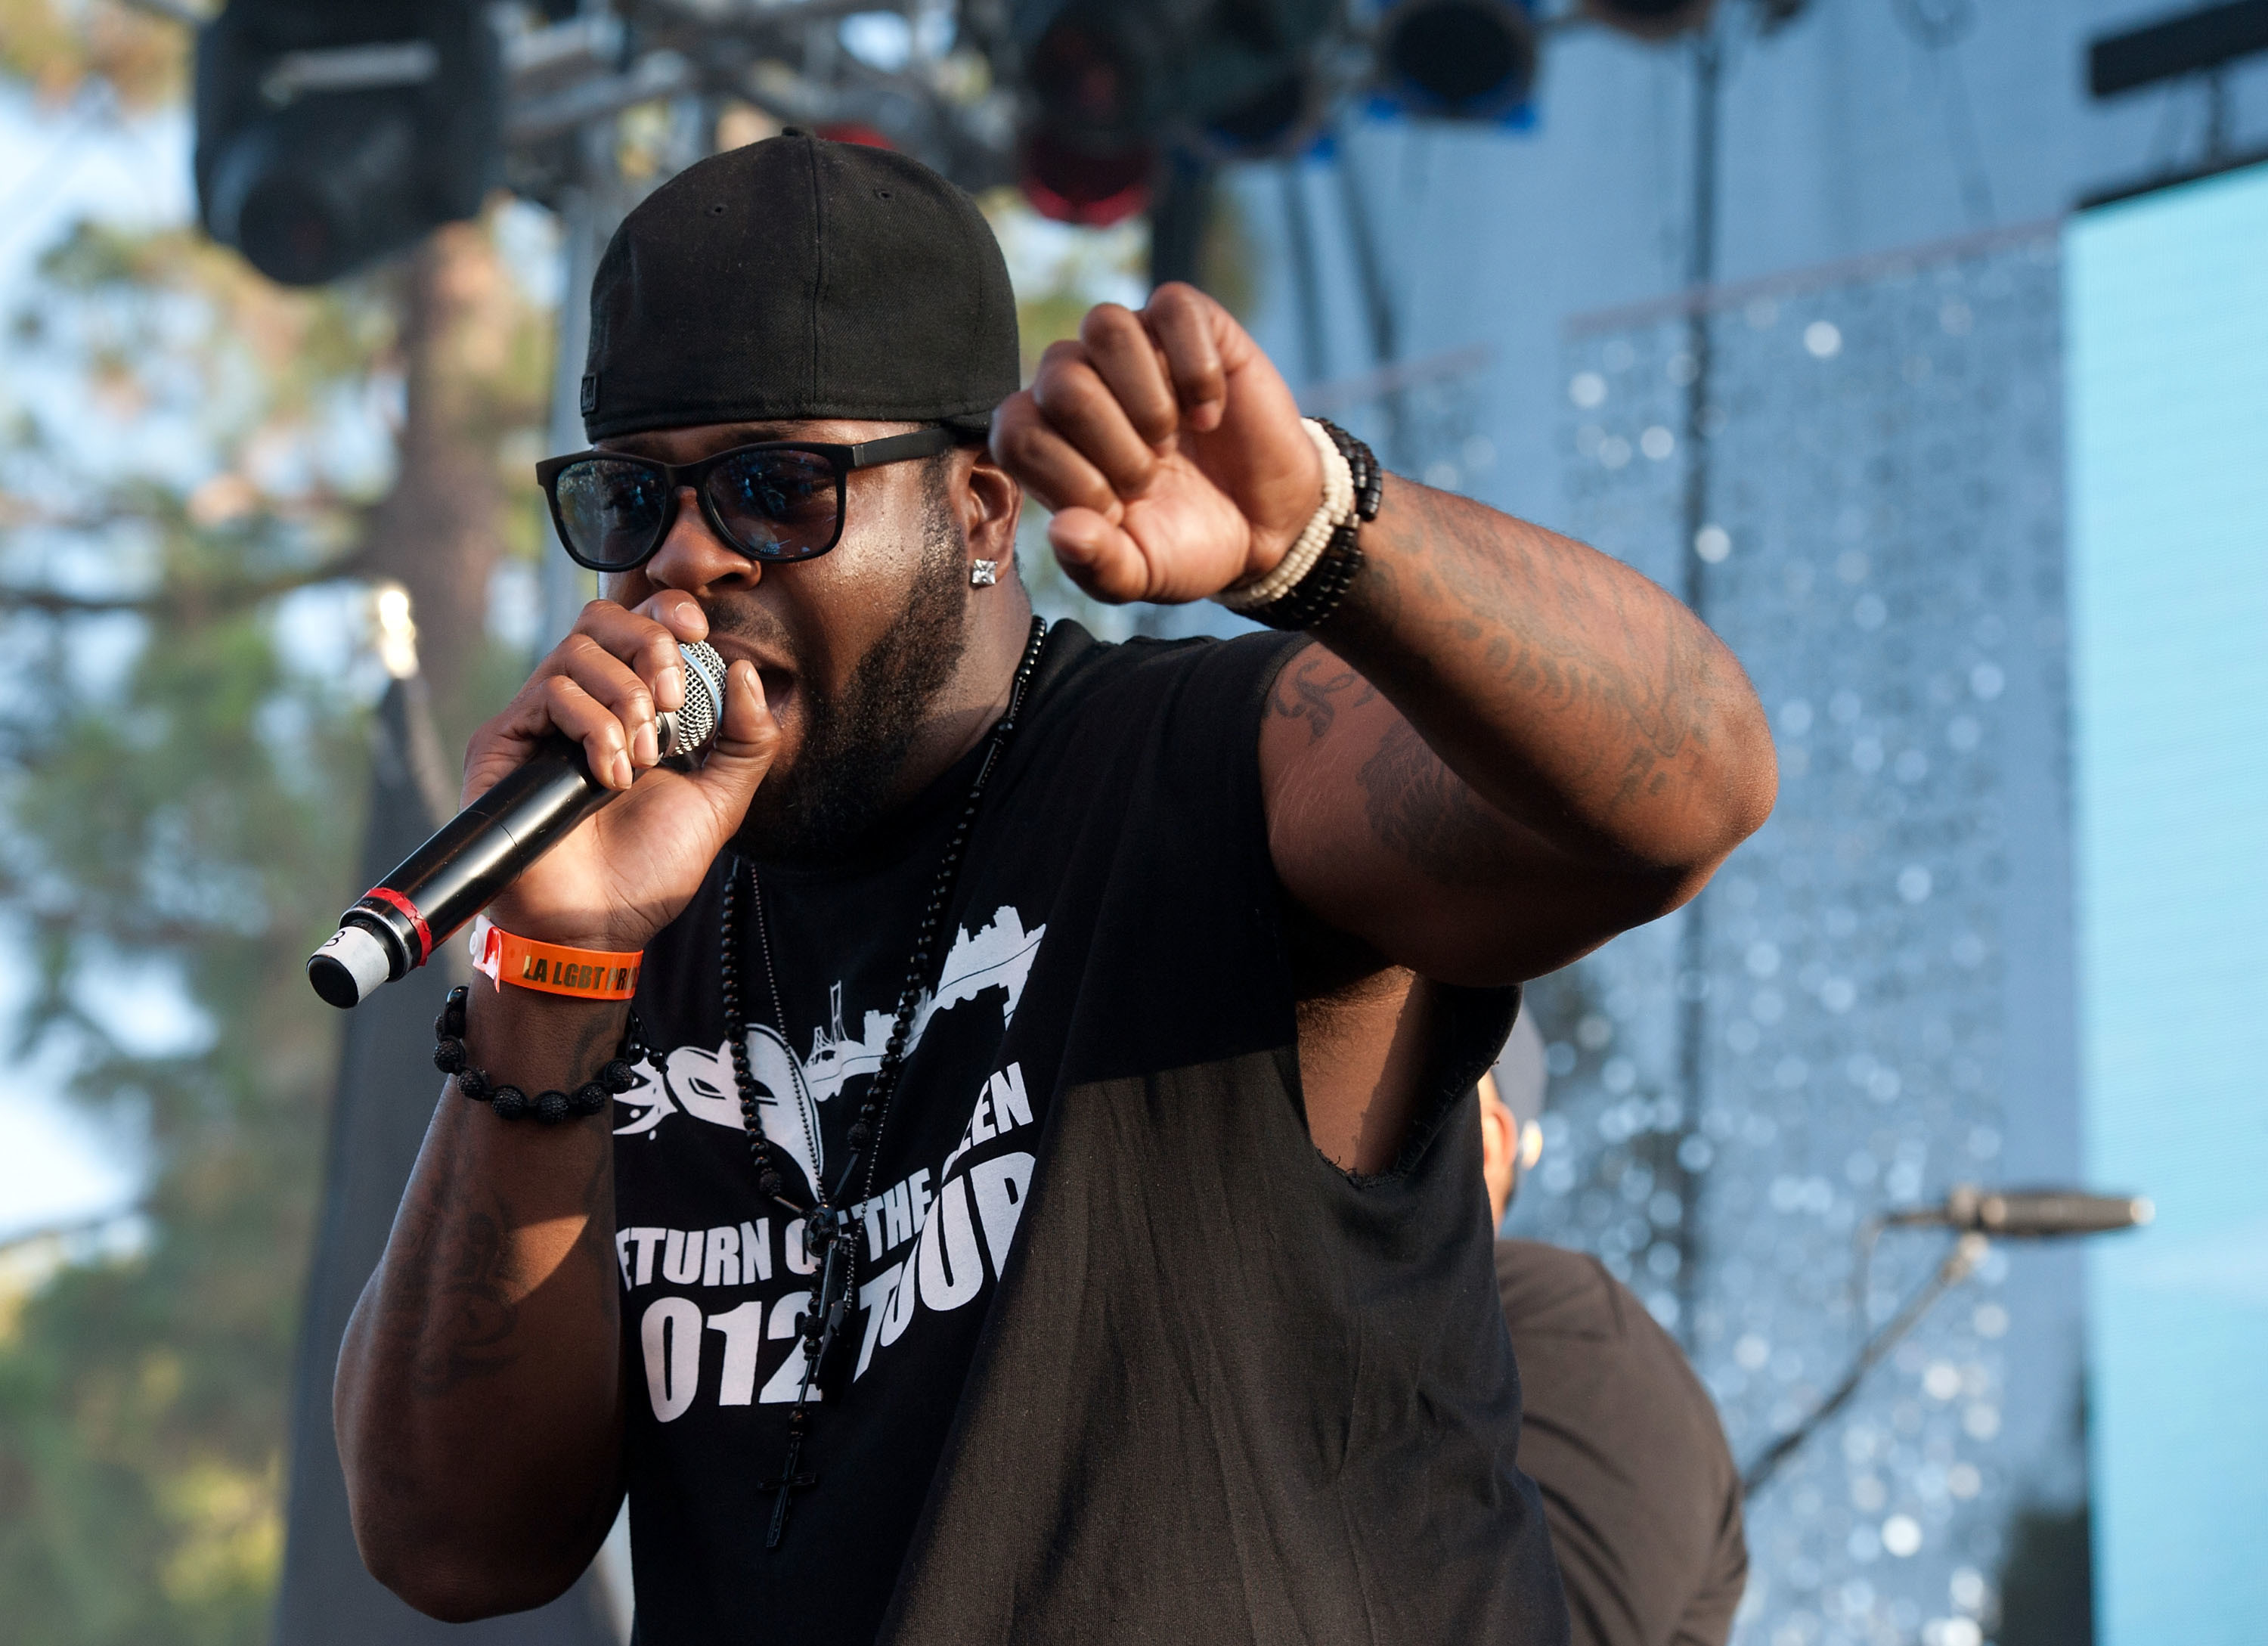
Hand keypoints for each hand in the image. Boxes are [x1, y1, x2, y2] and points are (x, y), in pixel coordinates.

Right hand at [459, 595, 778, 952]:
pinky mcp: (504, 740)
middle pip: (603, 617)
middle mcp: (582, 704)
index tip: (699, 632)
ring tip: (644, 759)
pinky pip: (549, 691)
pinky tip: (610, 778)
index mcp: (632, 708)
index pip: (639, 624)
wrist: (596, 927)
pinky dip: (595, 728)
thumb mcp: (720, 800)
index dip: (667, 611)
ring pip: (577, 651)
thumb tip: (746, 670)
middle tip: (673, 703)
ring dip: (627, 699)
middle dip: (651, 646)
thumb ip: (747, 740)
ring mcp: (539, 721)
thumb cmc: (651, 869)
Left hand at [990, 283, 1322, 603]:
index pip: (1016, 430)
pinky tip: (1210, 413)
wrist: (1265, 525)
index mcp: (1051, 441)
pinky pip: (1173, 307)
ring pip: (1104, 324)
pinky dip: (1196, 366)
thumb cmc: (1187, 544)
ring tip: (1172, 437)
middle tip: (1149, 477)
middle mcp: (1082, 384)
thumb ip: (1096, 564)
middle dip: (1109, 440)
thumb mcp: (1140, 574)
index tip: (1115, 510)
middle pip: (1059, 376)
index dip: (1065, 475)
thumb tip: (1064, 530)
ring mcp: (1137, 350)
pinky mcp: (1192, 327)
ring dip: (1144, 396)